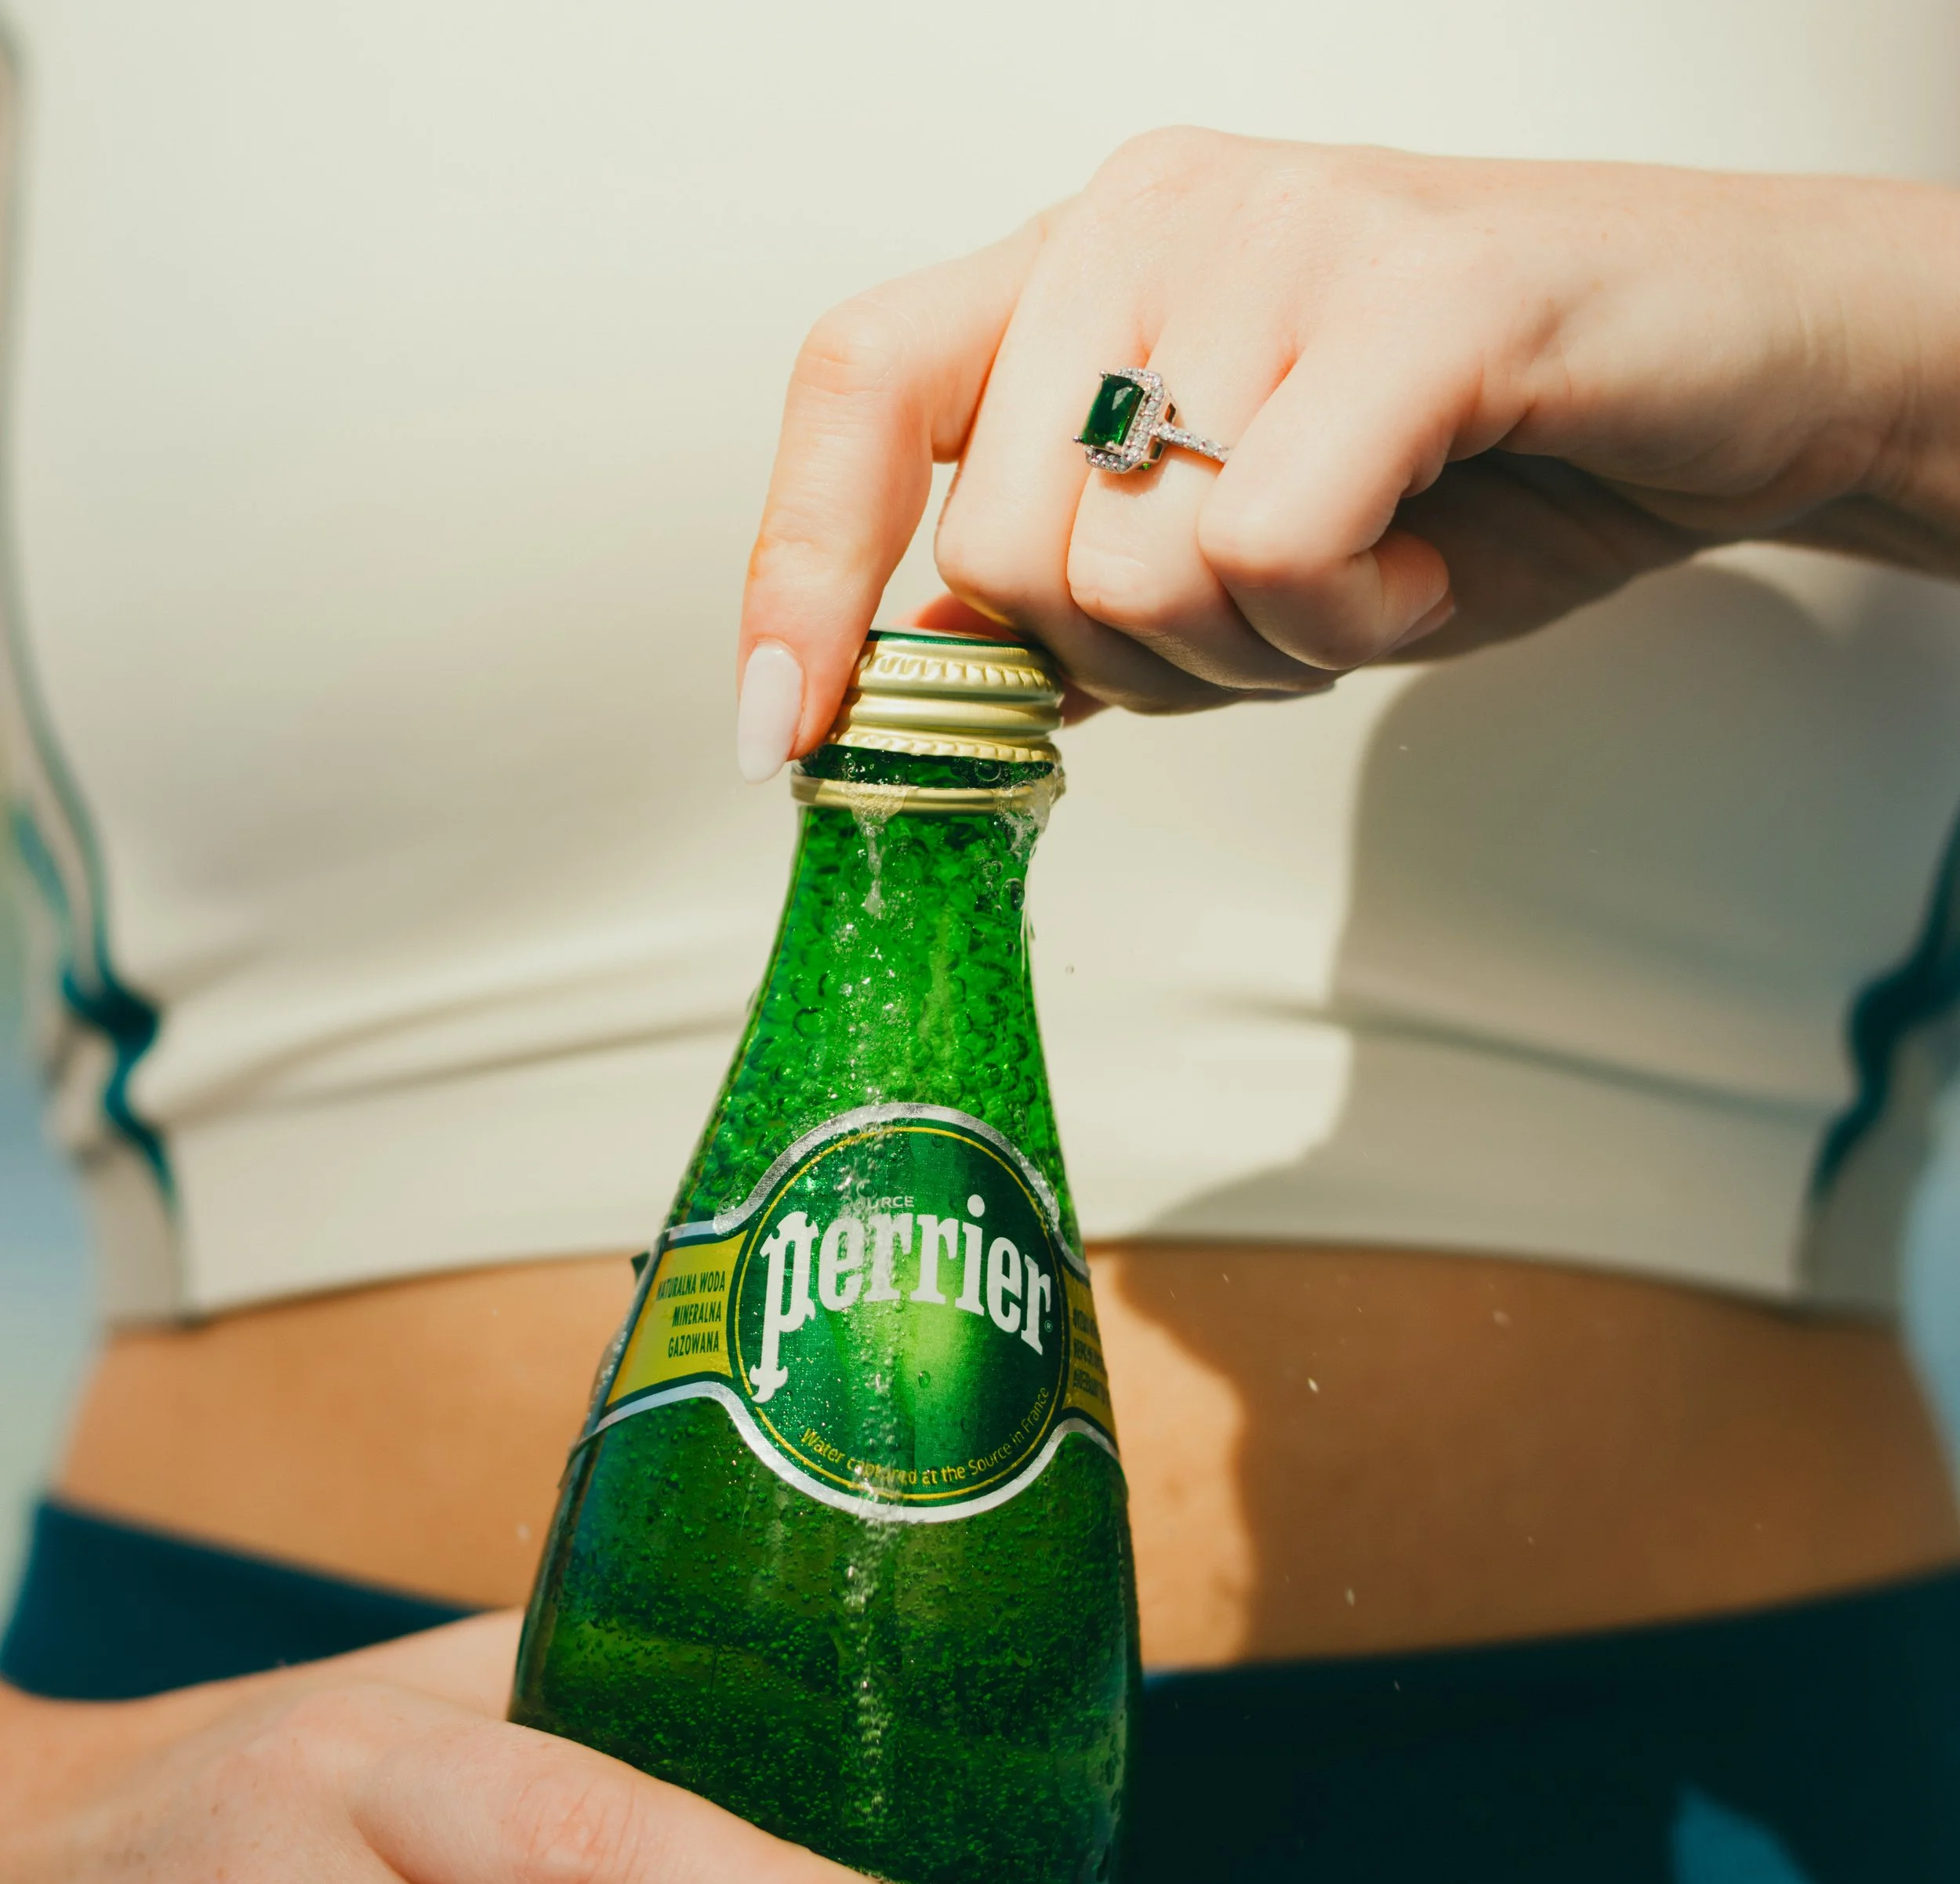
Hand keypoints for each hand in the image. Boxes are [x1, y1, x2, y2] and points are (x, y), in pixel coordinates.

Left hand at [737, 129, 1959, 762]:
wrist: (1725, 380)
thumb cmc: (1475, 463)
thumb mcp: (1228, 541)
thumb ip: (1068, 587)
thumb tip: (909, 676)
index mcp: (1083, 264)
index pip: (860, 384)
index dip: (796, 568)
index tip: (780, 731)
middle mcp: (1153, 216)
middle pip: (1005, 552)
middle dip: (1139, 666)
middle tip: (1278, 622)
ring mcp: (1280, 233)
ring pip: (1134, 570)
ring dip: (1262, 650)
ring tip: (1375, 574)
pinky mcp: (1416, 295)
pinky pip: (1275, 545)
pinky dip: (1353, 622)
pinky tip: (1427, 568)